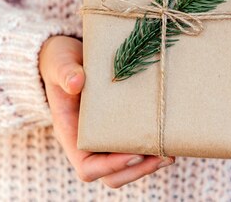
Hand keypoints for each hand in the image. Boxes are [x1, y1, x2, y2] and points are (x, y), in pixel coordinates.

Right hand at [38, 35, 175, 187]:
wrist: (69, 55)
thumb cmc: (60, 61)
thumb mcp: (59, 63)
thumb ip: (65, 72)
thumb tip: (76, 82)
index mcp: (70, 134)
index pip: (87, 167)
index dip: (110, 167)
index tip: (134, 154)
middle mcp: (88, 142)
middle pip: (112, 175)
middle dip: (138, 170)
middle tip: (163, 156)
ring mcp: (105, 137)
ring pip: (128, 165)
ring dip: (149, 164)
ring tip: (171, 152)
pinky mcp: (120, 127)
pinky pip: (136, 147)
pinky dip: (152, 148)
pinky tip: (170, 137)